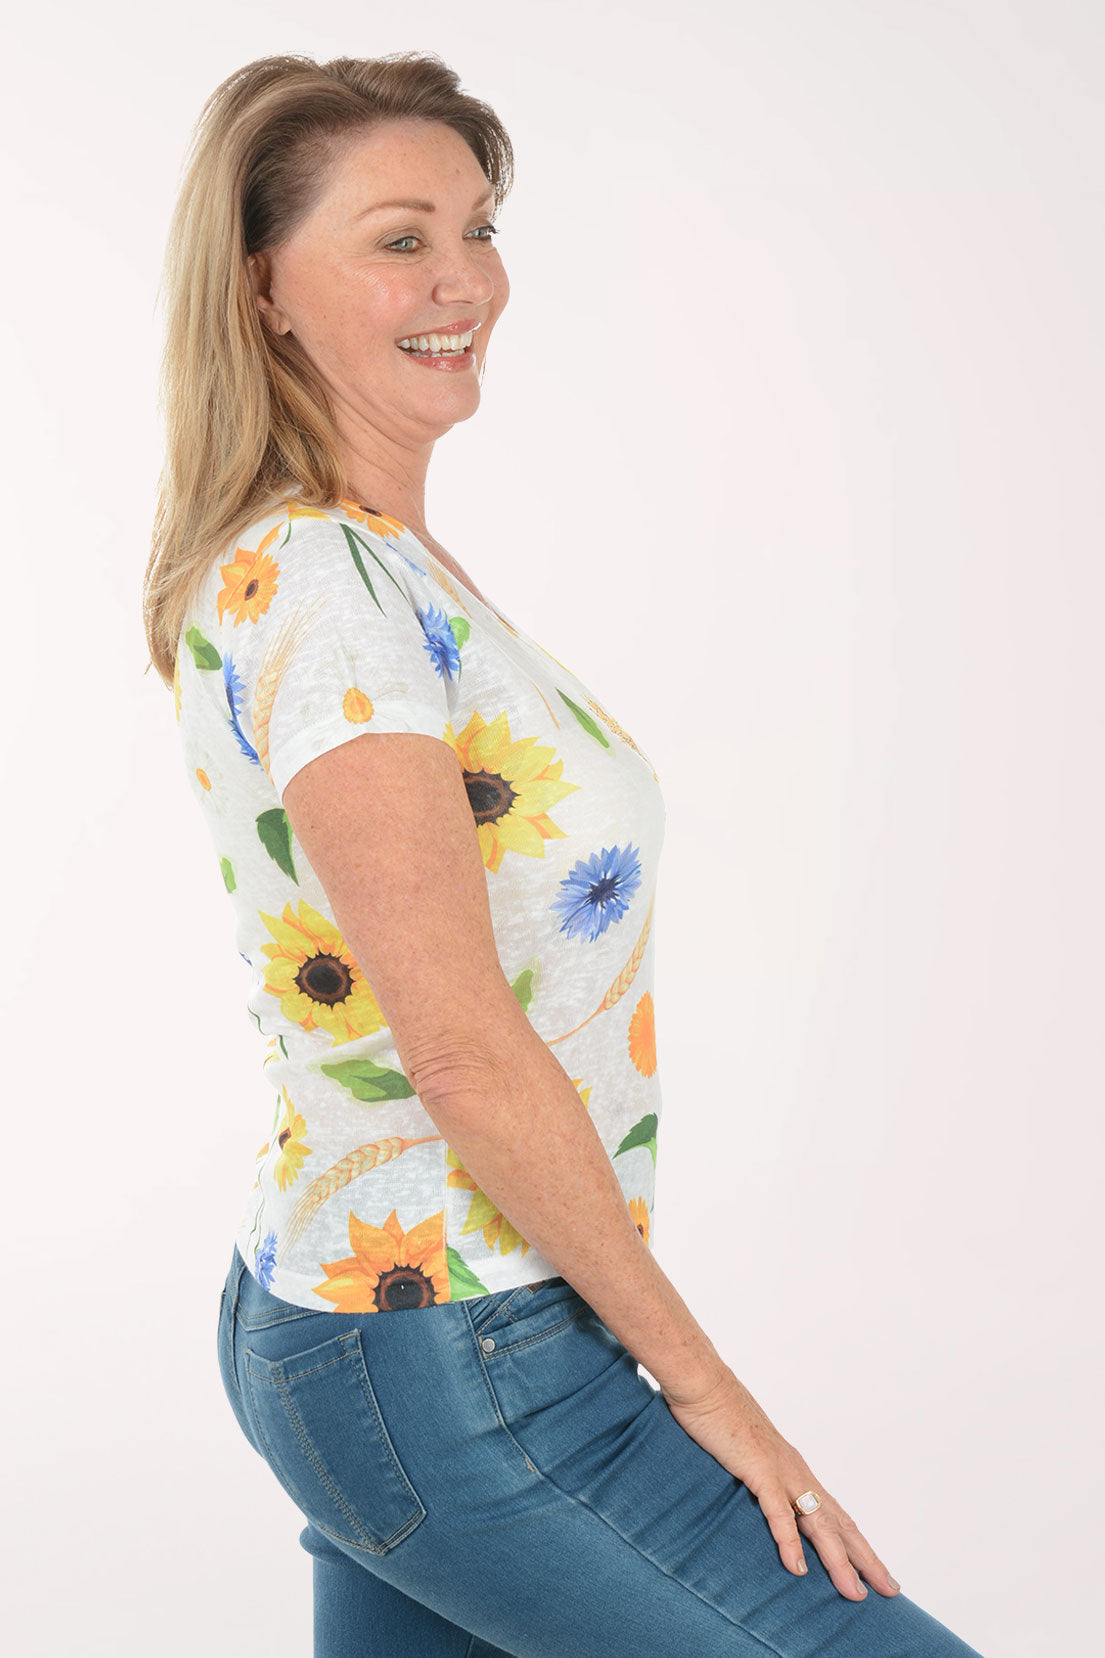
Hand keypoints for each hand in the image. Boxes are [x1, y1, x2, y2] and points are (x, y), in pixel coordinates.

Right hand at [660, 1367, 900, 1600]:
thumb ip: (757, 1477)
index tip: (876, 1571)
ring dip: (838, 1561)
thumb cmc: (719, 1414)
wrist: (703, 1381)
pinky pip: (778, 1513)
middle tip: (889, 1590)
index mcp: (795, 1469)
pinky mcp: (758, 1469)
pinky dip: (789, 1543)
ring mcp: (780, 1470)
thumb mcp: (745, 1453)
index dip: (857, 1544)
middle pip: (839, 1523)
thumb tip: (758, 1498)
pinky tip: (797, 1569)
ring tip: (853, 1593)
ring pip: (818, 1524)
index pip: (836, 1514)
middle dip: (865, 1559)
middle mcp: (796, 1472)